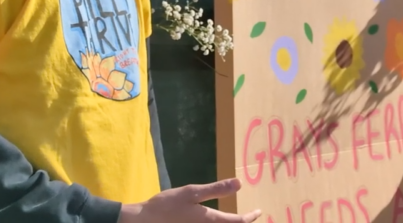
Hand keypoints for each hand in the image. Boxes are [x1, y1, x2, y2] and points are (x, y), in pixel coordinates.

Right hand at [119, 178, 261, 222]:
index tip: (259, 211)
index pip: (238, 222)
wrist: (143, 222)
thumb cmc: (167, 205)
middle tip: (250, 216)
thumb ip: (216, 189)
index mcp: (210, 220)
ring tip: (236, 219)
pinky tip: (214, 220)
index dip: (251, 217)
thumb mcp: (192, 192)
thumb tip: (239, 184)